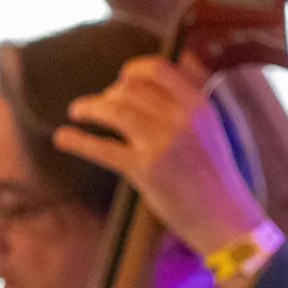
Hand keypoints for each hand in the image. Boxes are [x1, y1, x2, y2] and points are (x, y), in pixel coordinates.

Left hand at [53, 55, 271, 259]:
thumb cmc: (215, 176)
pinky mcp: (145, 170)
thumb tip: (154, 82)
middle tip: (101, 106)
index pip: (158, 69)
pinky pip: (103, 148)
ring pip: (113, 110)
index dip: (133, 70)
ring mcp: (162, 144)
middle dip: (109, 94)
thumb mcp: (211, 129)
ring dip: (88, 108)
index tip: (122, 79)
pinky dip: (78, 141)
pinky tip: (63, 137)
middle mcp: (181, 119)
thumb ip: (187, 105)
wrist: (225, 218)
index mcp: (198, 105)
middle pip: (130, 89)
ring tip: (77, 112)